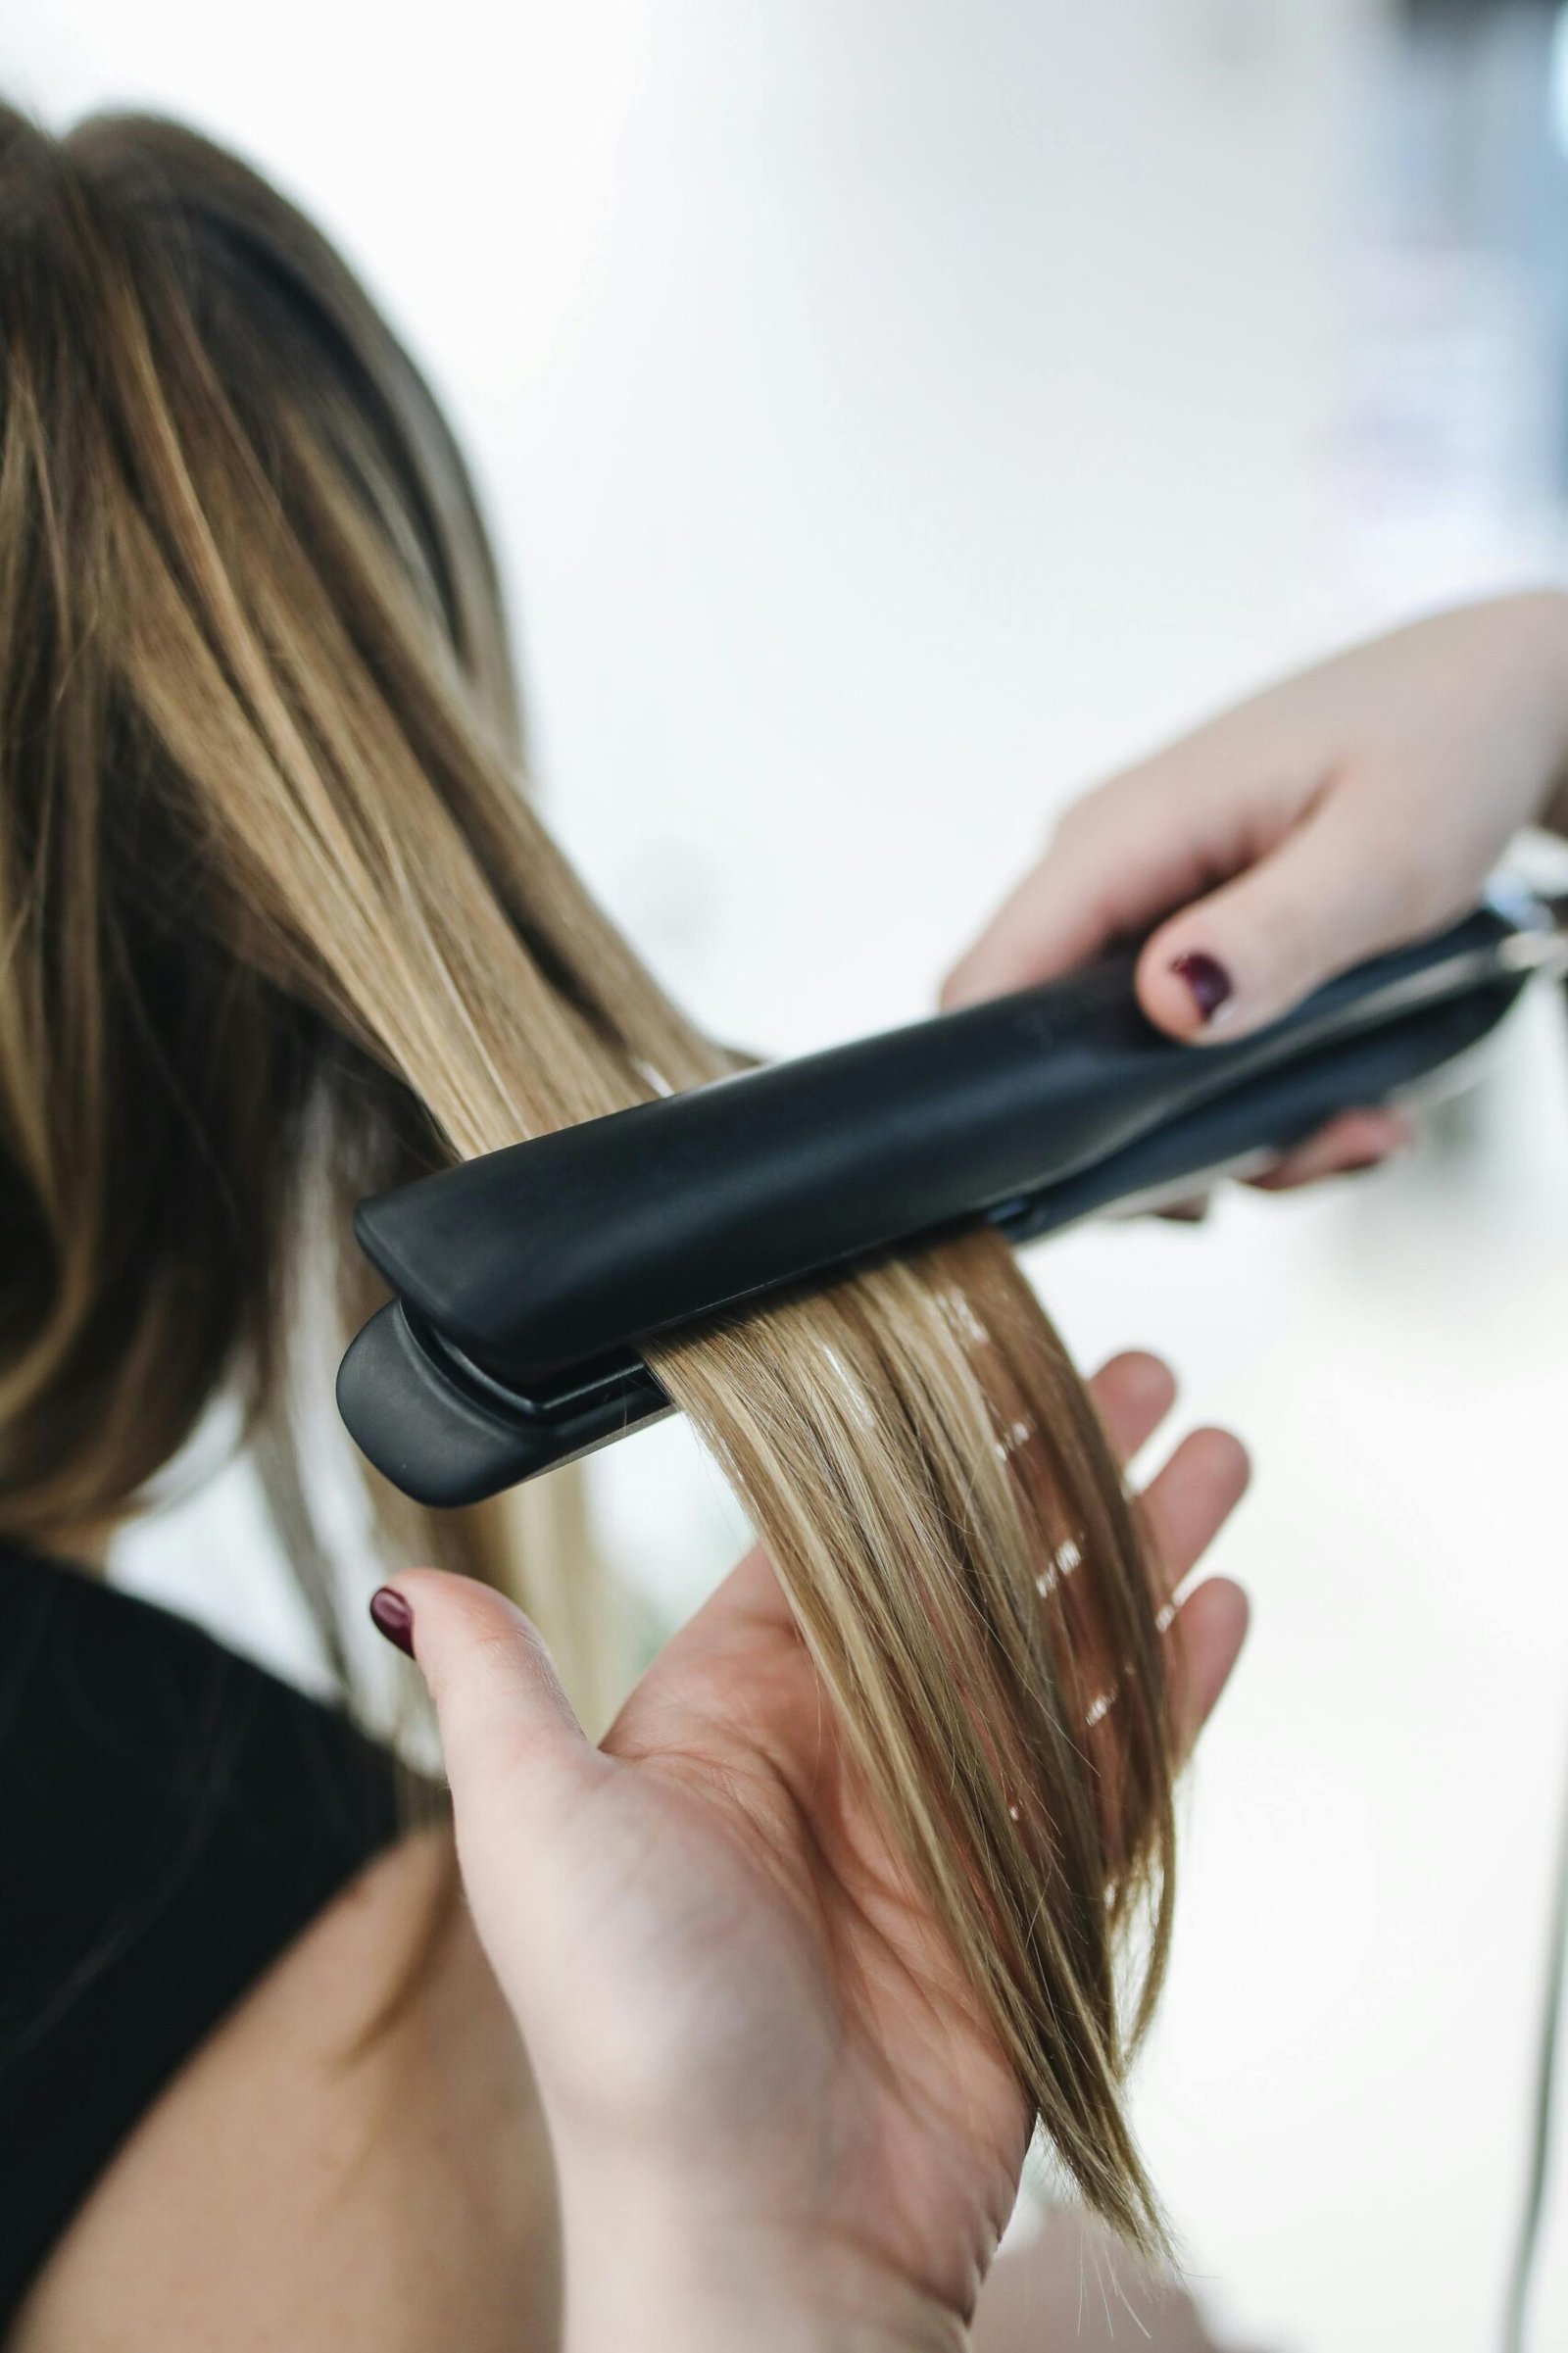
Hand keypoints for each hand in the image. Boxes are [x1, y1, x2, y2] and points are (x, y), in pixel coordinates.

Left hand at [377, 1353, 1248, 2352]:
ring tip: (1212, 1456)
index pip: (845, 1532)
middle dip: (1059, 1471)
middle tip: (1144, 1377)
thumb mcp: (533, 1834)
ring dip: (1139, 1551)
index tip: (983, 1354)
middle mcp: (849, 1746)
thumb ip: (496, 1689)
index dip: (923, 1440)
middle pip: (978, 1567)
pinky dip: (1178, 1683)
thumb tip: (414, 1580)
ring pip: (1067, 1645)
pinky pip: (1121, 1765)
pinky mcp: (1031, 1899)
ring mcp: (951, 1820)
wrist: (761, 2236)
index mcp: (734, 1706)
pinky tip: (1220, 1608)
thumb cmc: (630, 2046)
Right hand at [944, 591, 1567, 1184]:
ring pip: (1121, 1071)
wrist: (1497, 694)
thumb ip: (1277, 932)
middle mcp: (1102, 871)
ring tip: (1355, 1128)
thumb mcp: (1387, 851)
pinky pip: (1173, 1047)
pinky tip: (1344, 1101)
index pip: (987, 989)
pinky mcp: (1181, 934)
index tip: (1130, 1177)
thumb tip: (1169, 1006)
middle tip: (1309, 1151)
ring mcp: (1138, 905)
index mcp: (1118, 834)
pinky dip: (1253, 1096)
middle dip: (1165, 1143)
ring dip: (1231, 1131)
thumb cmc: (1447, 739)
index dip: (1014, 1104)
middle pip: (1053, 1056)